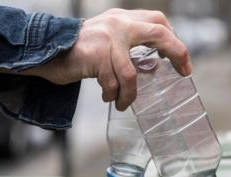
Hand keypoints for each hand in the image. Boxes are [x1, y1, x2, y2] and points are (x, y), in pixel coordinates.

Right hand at [26, 9, 191, 110]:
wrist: (46, 51)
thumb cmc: (80, 51)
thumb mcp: (109, 40)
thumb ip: (130, 45)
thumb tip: (155, 64)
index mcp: (123, 19)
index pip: (158, 21)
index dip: (174, 39)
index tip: (181, 60)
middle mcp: (118, 23)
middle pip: (159, 33)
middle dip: (177, 53)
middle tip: (184, 72)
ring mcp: (107, 38)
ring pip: (132, 73)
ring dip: (129, 94)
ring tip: (124, 102)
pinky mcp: (95, 55)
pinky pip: (113, 83)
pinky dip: (113, 95)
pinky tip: (109, 98)